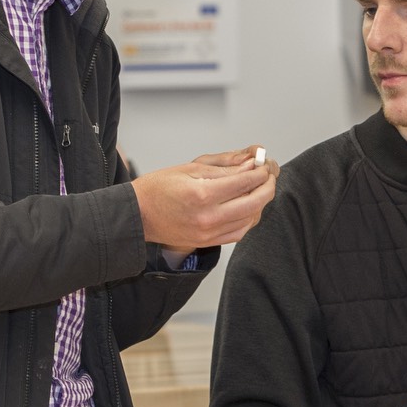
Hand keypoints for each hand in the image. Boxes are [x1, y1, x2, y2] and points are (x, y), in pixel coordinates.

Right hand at [133, 146, 277, 252]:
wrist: (138, 215)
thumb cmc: (158, 188)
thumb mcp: (191, 169)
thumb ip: (224, 170)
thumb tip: (250, 167)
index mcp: (203, 195)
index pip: (245, 182)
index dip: (260, 172)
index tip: (263, 165)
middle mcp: (209, 217)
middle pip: (254, 203)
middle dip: (267, 187)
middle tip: (268, 176)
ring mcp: (209, 233)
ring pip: (250, 219)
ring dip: (260, 204)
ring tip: (260, 190)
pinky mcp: (208, 242)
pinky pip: (238, 233)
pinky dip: (249, 219)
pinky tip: (249, 208)